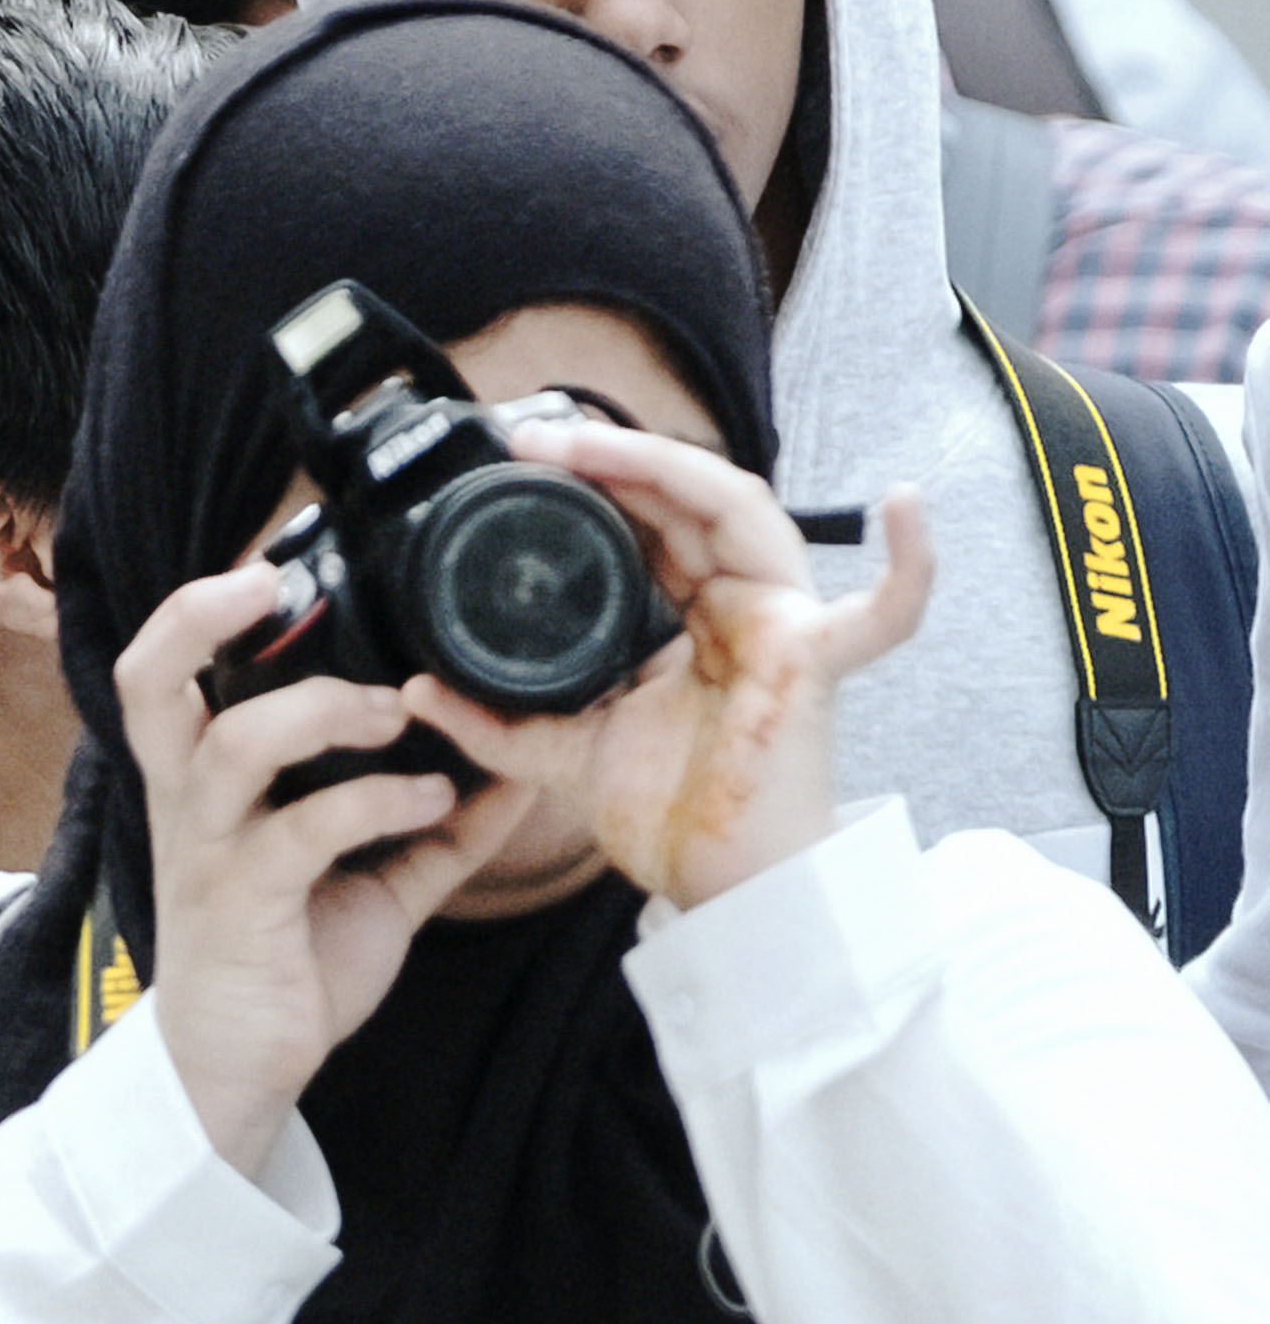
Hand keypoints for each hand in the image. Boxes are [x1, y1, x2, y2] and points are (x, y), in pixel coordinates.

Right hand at [118, 563, 526, 1169]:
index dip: (201, 607)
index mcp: (204, 779)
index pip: (165, 670)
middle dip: (200, 616)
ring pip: (233, 741)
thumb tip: (519, 767)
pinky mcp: (243, 900)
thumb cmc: (289, 961)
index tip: (271, 566)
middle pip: (147, 678)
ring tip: (391, 711)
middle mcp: (190, 799)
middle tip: (273, 586)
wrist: (238, 1068)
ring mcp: (210, 847)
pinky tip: (430, 801)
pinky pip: (303, 829)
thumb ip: (437, 823)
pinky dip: (377, 801)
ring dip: (322, 709)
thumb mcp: (375, 880)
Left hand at [405, 434, 934, 910]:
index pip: (643, 519)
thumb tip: (411, 689)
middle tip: (532, 438)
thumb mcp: (558, 753)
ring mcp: (780, 627)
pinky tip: (908, 504)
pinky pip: (883, 614)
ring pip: (742, 516)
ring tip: (597, 446)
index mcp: (683, 614)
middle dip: (611, 459)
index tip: (519, 453)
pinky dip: (910, 563)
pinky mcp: (814, 664)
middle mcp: (736, 606)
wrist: (716, 885)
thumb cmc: (664, 809)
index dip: (591, 476)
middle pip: (684, 500)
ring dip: (671, 471)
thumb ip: (491, 721)